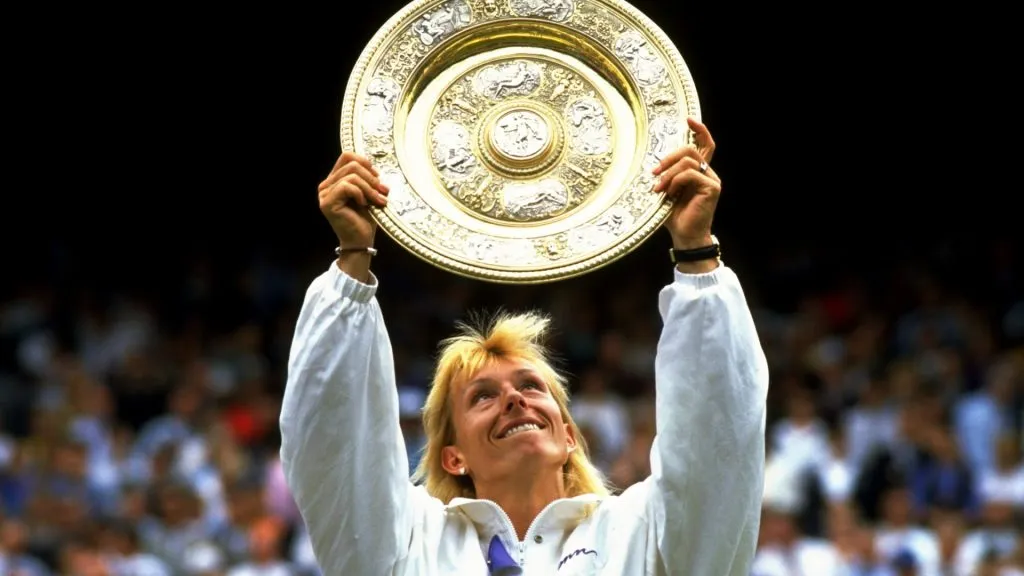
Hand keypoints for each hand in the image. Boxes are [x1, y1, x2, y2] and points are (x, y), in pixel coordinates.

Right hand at [318, 151, 389, 247]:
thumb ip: (367, 178)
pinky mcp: (327, 203)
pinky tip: (364, 204)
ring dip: (369, 188)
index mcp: (335, 180)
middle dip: (371, 178)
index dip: (365, 162)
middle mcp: (326, 185)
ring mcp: (324, 194)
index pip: (347, 156)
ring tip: (377, 200)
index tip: (378, 177)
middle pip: (351, 165)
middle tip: (382, 191)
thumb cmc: (365, 218)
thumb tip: (375, 168)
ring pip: (351, 176)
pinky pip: (347, 186)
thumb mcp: (369, 193)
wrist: (361, 240)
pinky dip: (360, 193)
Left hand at [651, 117, 719, 248]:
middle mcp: (707, 173)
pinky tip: (669, 193)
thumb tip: (653, 163)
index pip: (704, 145)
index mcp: (698, 172)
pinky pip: (691, 174)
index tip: (688, 119)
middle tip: (654, 171)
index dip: (699, 130)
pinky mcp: (712, 188)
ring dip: (668, 173)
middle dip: (669, 157)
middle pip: (690, 149)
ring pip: (688, 161)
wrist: (684, 236)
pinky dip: (676, 181)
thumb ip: (666, 175)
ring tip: (658, 188)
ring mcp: (712, 180)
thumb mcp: (666, 191)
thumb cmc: (674, 216)